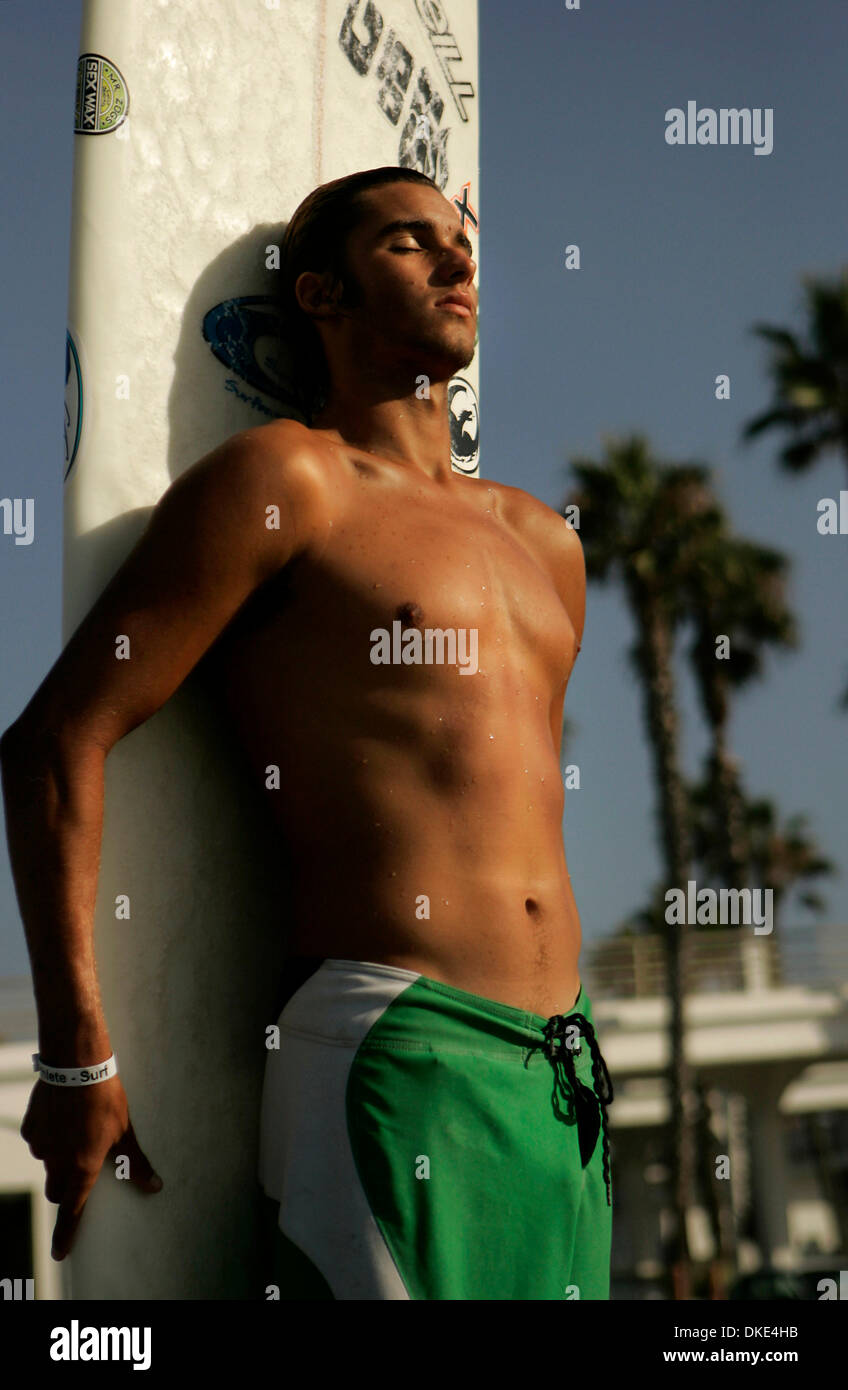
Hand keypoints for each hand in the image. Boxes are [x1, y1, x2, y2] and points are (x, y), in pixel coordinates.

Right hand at [20, 1075, 162, 1259]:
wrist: (76, 1066)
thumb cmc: (105, 1099)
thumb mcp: (125, 1132)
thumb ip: (135, 1163)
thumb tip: (154, 1186)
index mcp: (81, 1169)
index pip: (72, 1212)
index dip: (66, 1234)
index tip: (60, 1253)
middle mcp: (57, 1162)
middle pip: (56, 1190)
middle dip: (65, 1187)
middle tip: (82, 1166)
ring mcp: (41, 1146)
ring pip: (47, 1163)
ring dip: (58, 1157)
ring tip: (76, 1130)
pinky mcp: (31, 1128)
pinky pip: (39, 1140)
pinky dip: (49, 1136)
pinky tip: (63, 1116)